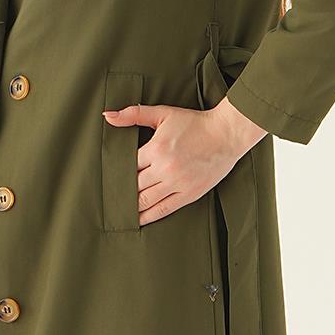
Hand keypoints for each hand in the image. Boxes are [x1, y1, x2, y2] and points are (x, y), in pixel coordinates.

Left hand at [101, 97, 267, 224]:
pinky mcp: (189, 194)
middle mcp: (165, 169)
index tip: (107, 179)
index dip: (116, 174)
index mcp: (156, 149)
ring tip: (118, 212)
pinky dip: (149, 216)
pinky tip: (138, 220)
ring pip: (146, 201)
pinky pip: (164, 209)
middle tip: (108, 199)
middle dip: (121, 193)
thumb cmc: (195, 123)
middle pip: (134, 187)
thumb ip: (134, 114)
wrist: (227, 134)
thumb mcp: (163, 113)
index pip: (128, 167)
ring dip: (131, 207)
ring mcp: (178, 184)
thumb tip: (108, 116)